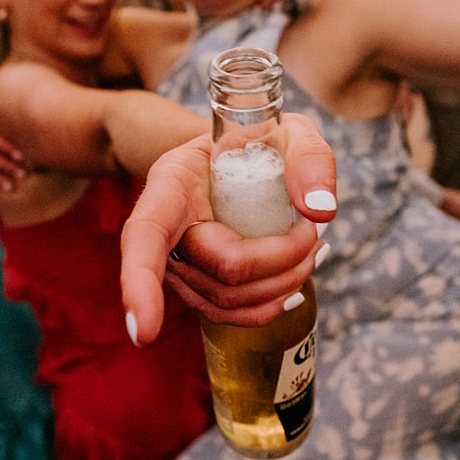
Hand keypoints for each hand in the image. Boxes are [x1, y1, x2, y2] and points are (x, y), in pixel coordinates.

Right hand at [120, 114, 335, 344]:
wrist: (233, 156)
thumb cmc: (255, 141)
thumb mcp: (288, 128)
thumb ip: (309, 157)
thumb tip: (319, 210)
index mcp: (171, 185)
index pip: (147, 237)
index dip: (140, 283)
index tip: (142, 332)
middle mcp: (165, 231)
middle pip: (220, 271)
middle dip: (281, 259)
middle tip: (314, 231)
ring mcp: (178, 266)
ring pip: (228, 300)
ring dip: (283, 283)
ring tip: (312, 249)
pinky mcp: (199, 288)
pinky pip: (232, 314)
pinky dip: (271, 304)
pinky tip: (294, 283)